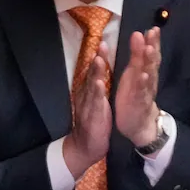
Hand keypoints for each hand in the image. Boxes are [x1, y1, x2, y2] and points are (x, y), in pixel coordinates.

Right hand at [63, 42, 112, 178]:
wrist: (85, 147)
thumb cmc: (93, 123)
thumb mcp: (95, 103)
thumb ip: (95, 89)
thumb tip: (97, 74)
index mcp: (89, 93)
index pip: (94, 72)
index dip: (99, 58)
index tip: (104, 42)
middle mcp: (86, 96)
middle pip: (91, 75)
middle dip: (97, 59)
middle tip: (101, 44)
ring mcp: (88, 106)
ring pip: (91, 86)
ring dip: (95, 72)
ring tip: (99, 59)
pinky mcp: (92, 116)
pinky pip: (94, 103)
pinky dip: (96, 93)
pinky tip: (99, 83)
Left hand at [115, 28, 161, 146]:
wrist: (138, 122)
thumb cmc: (135, 93)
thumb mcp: (134, 72)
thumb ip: (137, 55)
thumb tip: (139, 33)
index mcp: (145, 71)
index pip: (150, 54)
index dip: (152, 41)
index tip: (153, 28)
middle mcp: (148, 79)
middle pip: (152, 61)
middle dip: (153, 47)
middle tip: (153, 33)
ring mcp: (144, 91)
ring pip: (149, 75)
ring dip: (149, 62)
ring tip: (149, 49)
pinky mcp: (139, 102)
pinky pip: (142, 92)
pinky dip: (143, 84)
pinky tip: (143, 75)